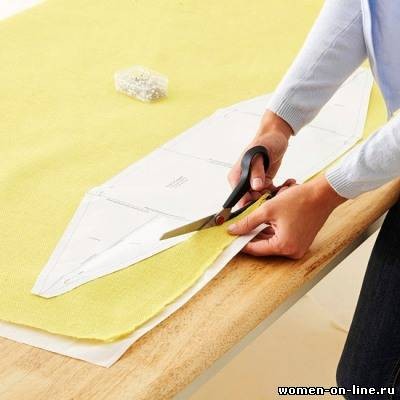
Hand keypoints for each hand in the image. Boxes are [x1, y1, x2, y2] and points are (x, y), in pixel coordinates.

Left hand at [227, 175, 346, 258]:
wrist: (322, 194)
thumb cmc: (300, 200)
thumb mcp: (268, 209)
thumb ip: (248, 221)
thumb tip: (234, 230)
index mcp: (284, 246)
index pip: (255, 249)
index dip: (241, 242)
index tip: (230, 238)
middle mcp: (292, 251)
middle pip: (263, 247)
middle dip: (250, 236)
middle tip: (238, 228)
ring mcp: (298, 248)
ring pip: (271, 243)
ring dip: (260, 233)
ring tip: (250, 222)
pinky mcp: (301, 242)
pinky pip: (280, 240)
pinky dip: (271, 232)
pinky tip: (264, 222)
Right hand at [228, 111, 292, 205]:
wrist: (275, 136)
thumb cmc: (265, 142)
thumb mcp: (259, 155)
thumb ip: (256, 171)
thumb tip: (256, 186)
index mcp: (236, 177)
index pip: (239, 198)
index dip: (251, 204)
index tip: (265, 202)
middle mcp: (242, 183)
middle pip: (251, 201)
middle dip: (266, 200)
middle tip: (281, 192)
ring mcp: (253, 184)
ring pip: (263, 199)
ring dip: (275, 195)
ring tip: (286, 186)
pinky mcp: (264, 183)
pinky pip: (270, 193)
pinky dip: (279, 191)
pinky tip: (287, 183)